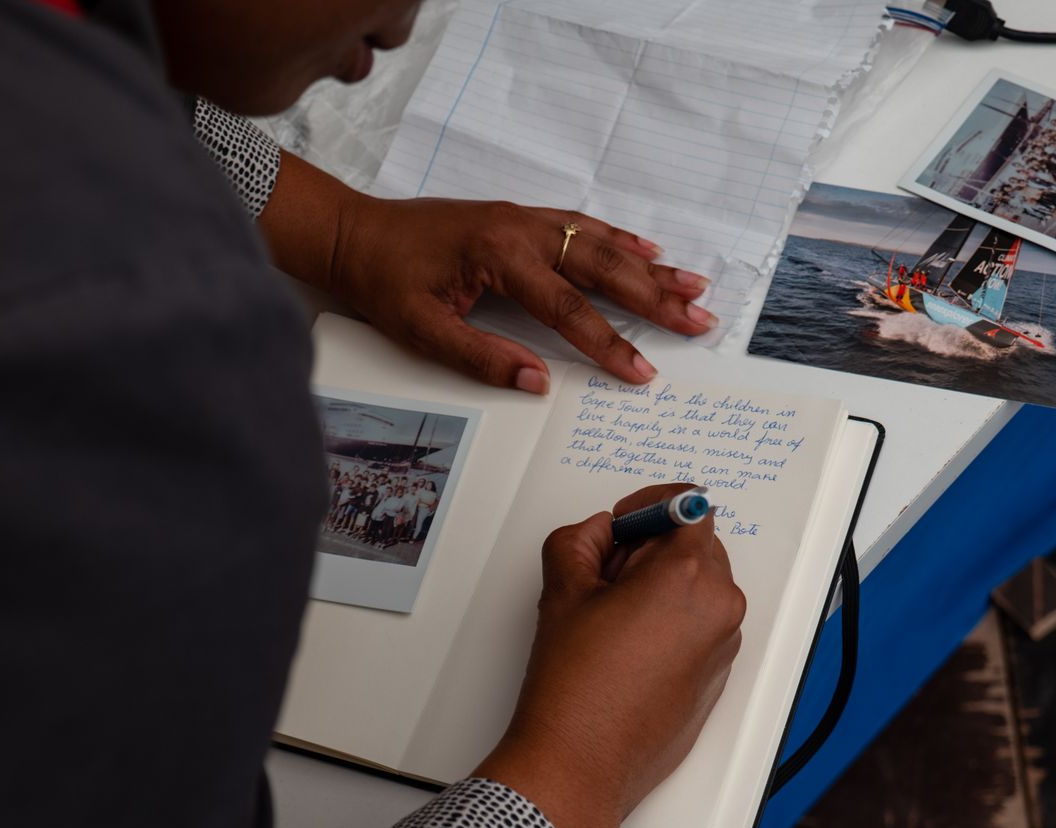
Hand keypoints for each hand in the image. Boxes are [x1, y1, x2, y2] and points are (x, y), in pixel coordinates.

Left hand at [258, 152, 715, 393]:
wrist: (355, 233)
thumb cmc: (385, 281)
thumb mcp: (423, 330)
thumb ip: (482, 357)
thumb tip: (537, 383)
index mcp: (500, 260)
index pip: (568, 310)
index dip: (610, 345)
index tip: (644, 372)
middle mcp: (522, 231)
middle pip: (603, 268)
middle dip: (656, 298)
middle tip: (700, 319)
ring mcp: (524, 218)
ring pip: (601, 241)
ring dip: (649, 266)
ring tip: (694, 284)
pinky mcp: (520, 216)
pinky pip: (581, 223)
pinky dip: (619, 237)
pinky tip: (648, 249)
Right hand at [473, 484, 745, 827]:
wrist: (580, 764)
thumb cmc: (575, 688)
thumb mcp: (564, 590)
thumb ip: (581, 539)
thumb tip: (600, 532)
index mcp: (688, 576)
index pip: (689, 506)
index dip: (649, 507)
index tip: (624, 522)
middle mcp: (719, 607)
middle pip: (695, 545)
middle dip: (652, 548)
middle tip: (604, 575)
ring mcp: (724, 645)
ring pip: (699, 586)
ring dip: (661, 585)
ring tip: (612, 619)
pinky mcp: (718, 675)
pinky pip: (701, 625)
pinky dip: (672, 620)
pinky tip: (628, 648)